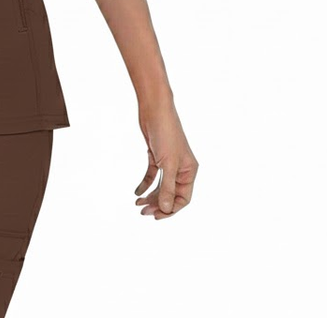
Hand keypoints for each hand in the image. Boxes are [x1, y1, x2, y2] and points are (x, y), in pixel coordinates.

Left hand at [133, 98, 198, 218]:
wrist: (154, 110)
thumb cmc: (166, 134)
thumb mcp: (168, 164)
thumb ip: (168, 187)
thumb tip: (166, 209)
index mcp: (189, 172)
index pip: (183, 198)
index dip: (171, 209)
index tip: (156, 215)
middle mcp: (181, 169)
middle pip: (171, 194)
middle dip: (158, 204)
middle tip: (143, 212)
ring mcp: (168, 162)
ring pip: (161, 186)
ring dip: (151, 196)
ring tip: (138, 205)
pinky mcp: (157, 156)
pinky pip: (152, 175)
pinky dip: (145, 184)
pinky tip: (137, 192)